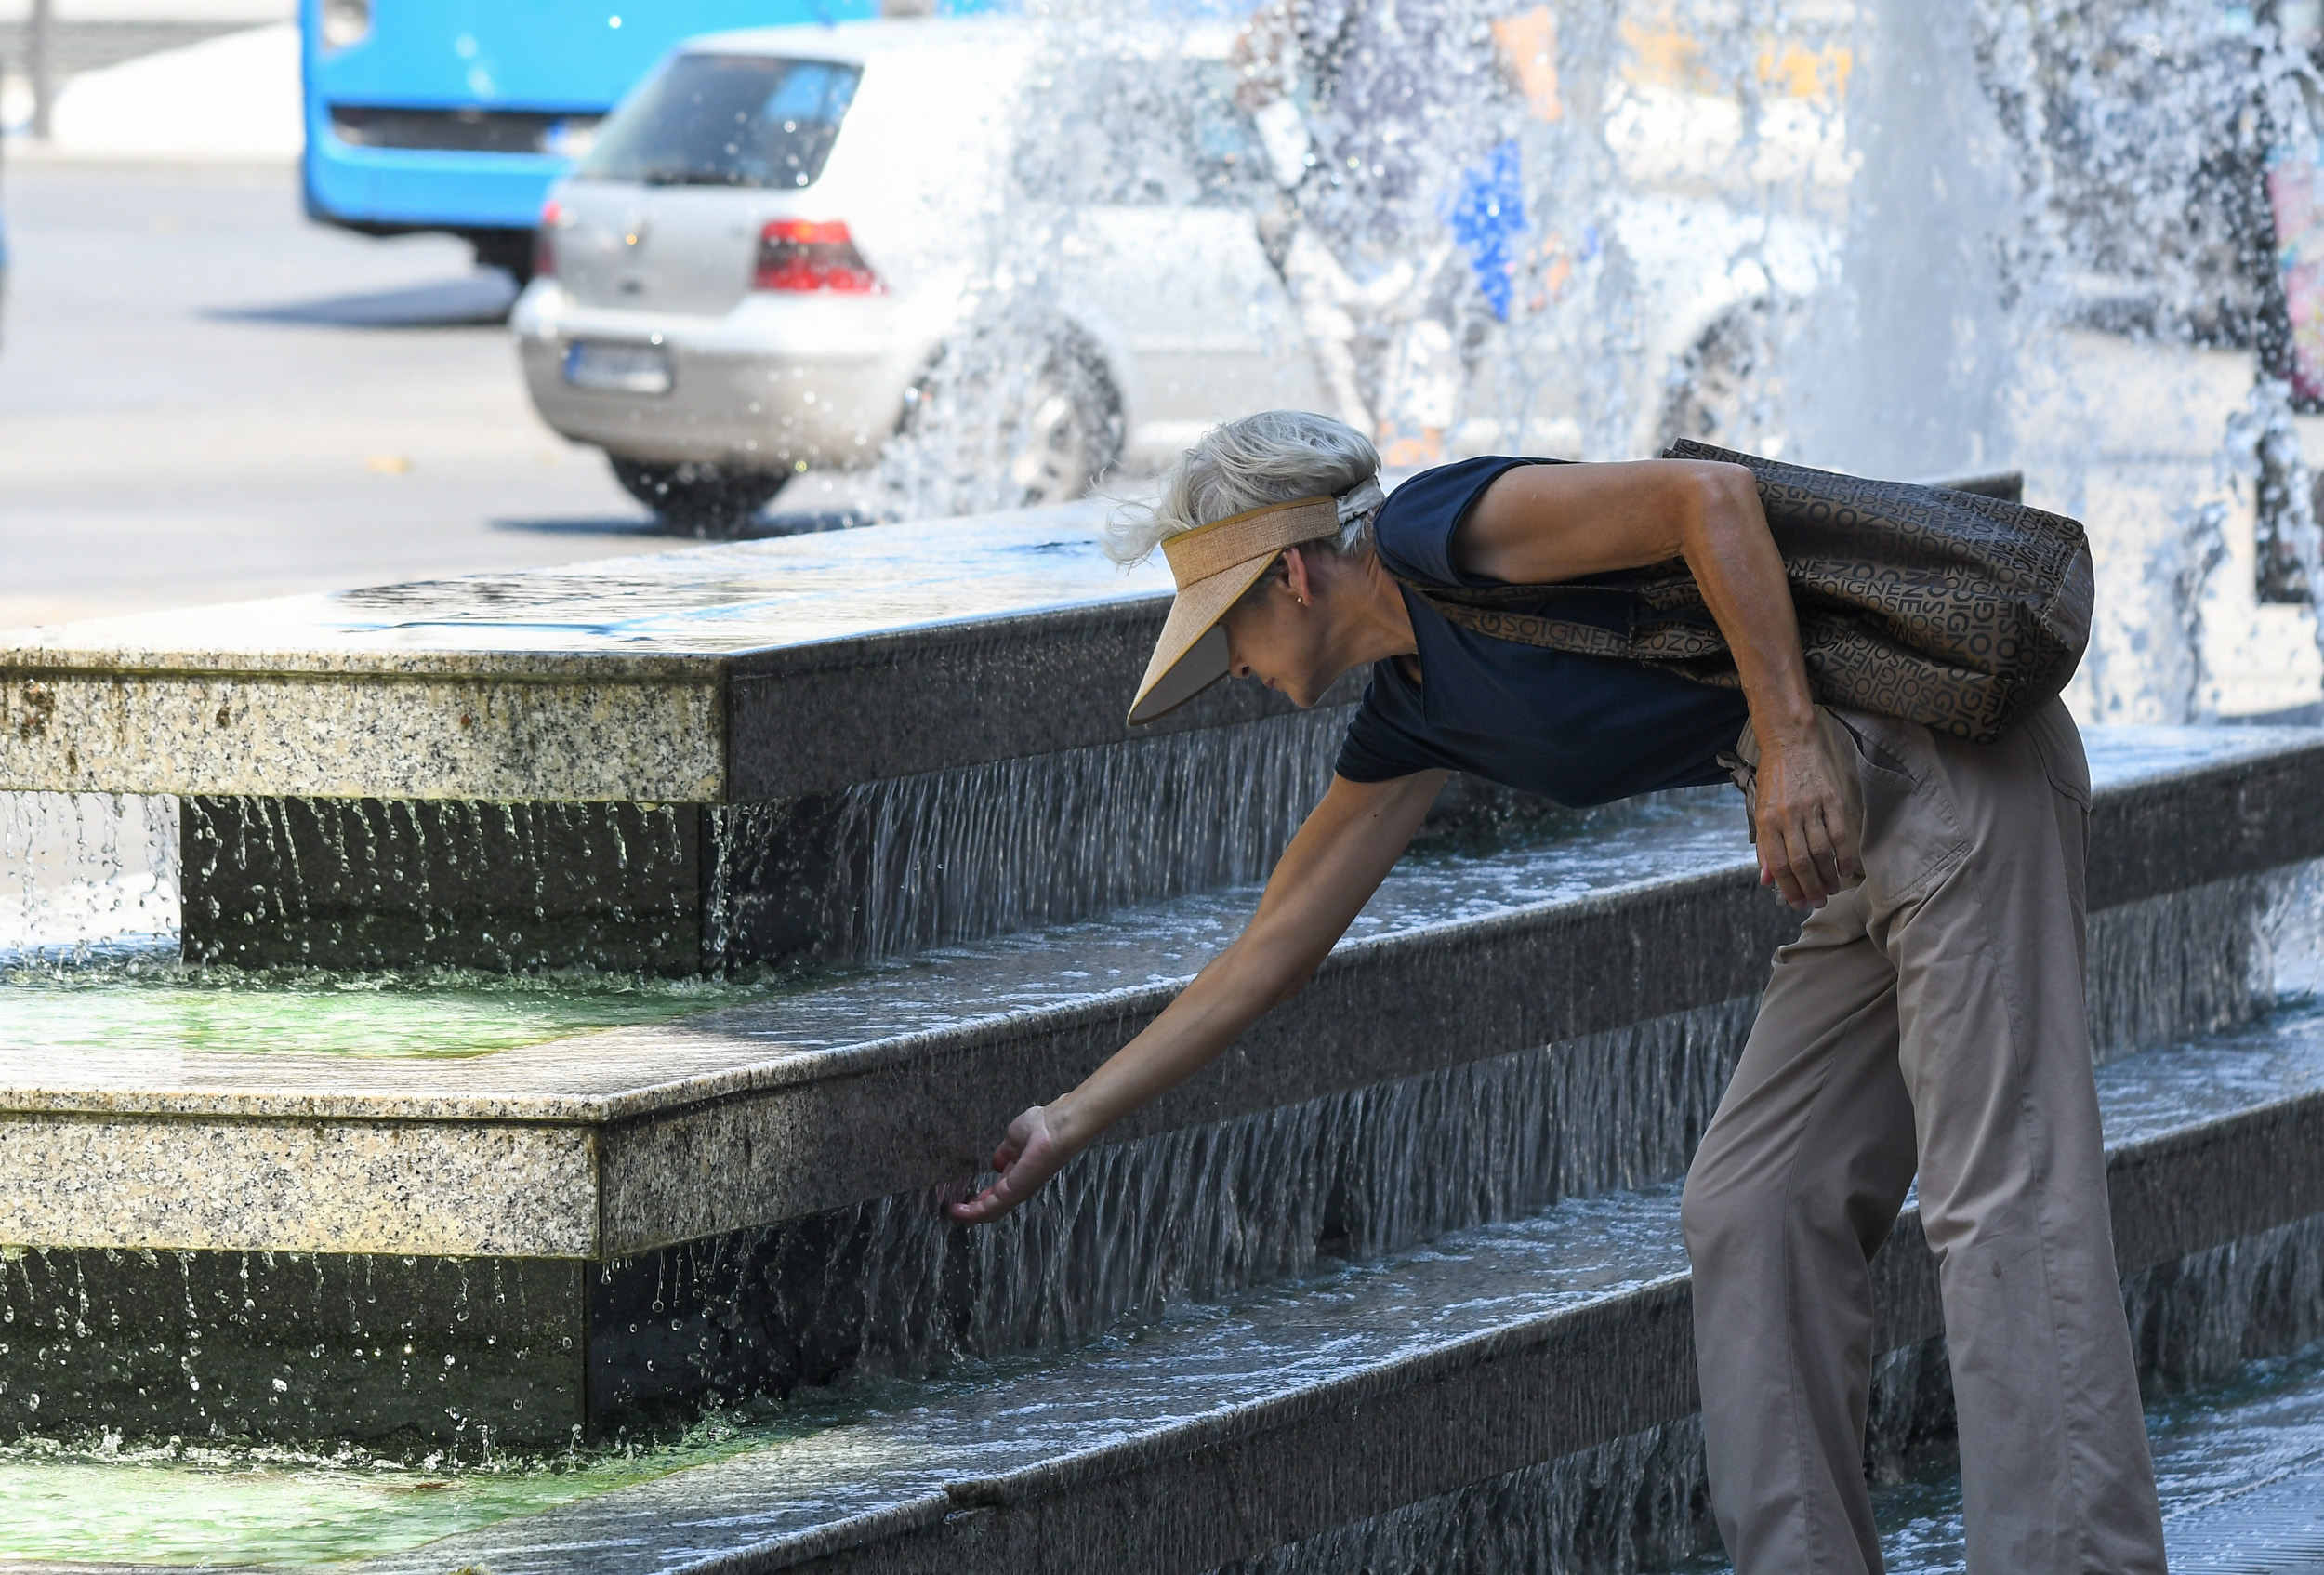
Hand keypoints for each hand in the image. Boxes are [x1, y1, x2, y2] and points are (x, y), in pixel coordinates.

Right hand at [946, 1105, 1074, 1225]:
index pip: (998, 1192)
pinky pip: (990, 1208)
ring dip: (969, 1215)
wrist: (1056, 1126)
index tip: (963, 1198)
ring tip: (952, 1213)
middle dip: (972, 1210)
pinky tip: (959, 1211)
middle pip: (993, 1206)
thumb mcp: (1015, 1138)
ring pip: (990, 1211)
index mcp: (1021, 1172)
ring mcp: (1019, 1190)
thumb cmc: (1044, 1126)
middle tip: (955, 1210)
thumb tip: (996, 1162)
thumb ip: (1005, 1153)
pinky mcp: (1015, 1191)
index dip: (980, 1198)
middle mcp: (1020, 1185)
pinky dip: (972, 1212)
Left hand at [1752, 726, 1855, 908]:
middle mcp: (1788, 815)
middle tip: (1817, 903)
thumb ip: (1764, 846)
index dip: (1788, 887)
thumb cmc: (1773, 779)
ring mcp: (1811, 807)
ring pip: (1821, 851)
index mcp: (1767, 820)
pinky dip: (1843, 855)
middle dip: (1809, 887)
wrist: (1790, 742)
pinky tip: (1844, 871)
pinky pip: (1839, 832)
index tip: (1796, 903)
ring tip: (1830, 891)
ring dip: (1827, 876)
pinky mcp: (1831, 799)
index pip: (1778, 863)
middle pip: (1801, 861)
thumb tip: (1765, 880)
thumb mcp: (1759, 810)